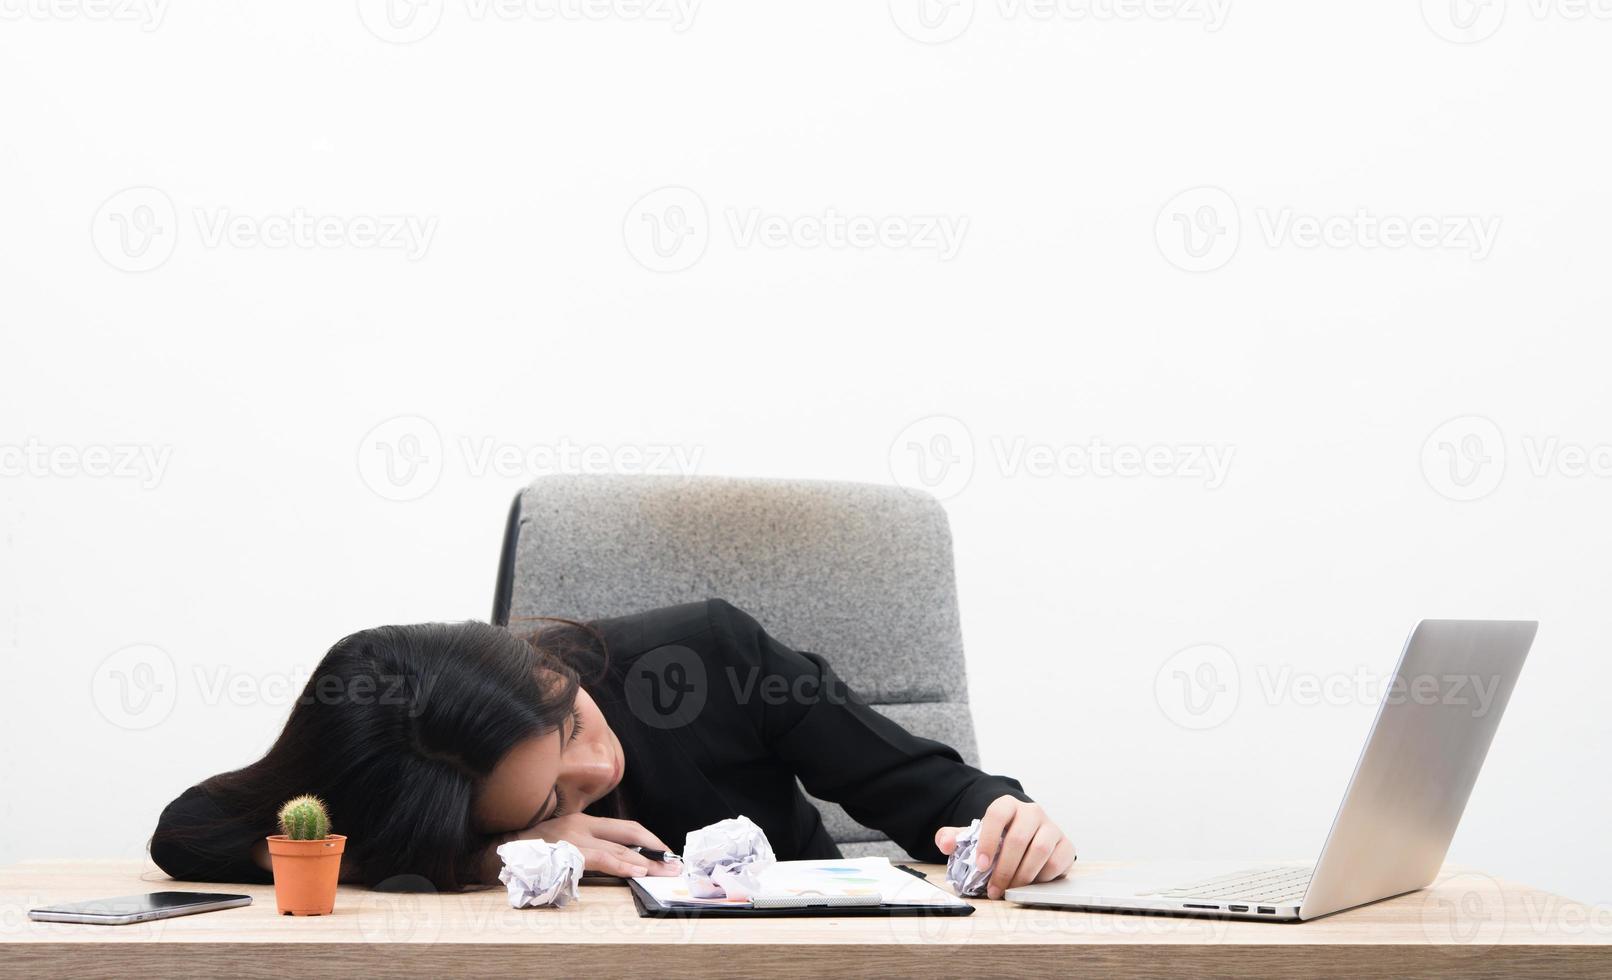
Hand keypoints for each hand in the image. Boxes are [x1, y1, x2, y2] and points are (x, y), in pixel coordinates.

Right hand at [508, 813, 681, 877]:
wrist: (495, 851)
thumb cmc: (527, 851)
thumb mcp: (559, 841)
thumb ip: (583, 847)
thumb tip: (614, 862)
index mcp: (581, 821)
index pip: (623, 827)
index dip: (647, 838)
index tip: (664, 850)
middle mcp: (581, 825)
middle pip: (628, 835)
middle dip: (654, 849)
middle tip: (674, 864)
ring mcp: (574, 838)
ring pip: (619, 849)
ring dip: (645, 862)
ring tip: (663, 871)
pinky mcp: (568, 852)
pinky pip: (602, 859)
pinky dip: (623, 865)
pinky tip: (637, 871)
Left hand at [935, 797, 1074, 899]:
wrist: (1028, 838)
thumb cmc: (999, 839)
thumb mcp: (974, 836)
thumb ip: (954, 837)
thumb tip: (945, 843)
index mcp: (1008, 805)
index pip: (997, 815)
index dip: (988, 840)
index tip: (980, 865)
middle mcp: (1032, 812)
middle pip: (1019, 838)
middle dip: (1004, 868)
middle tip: (994, 889)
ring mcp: (1052, 827)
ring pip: (1040, 850)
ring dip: (1023, 875)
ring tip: (1010, 890)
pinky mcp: (1066, 845)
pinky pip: (1057, 862)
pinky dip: (1042, 878)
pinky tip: (1029, 885)